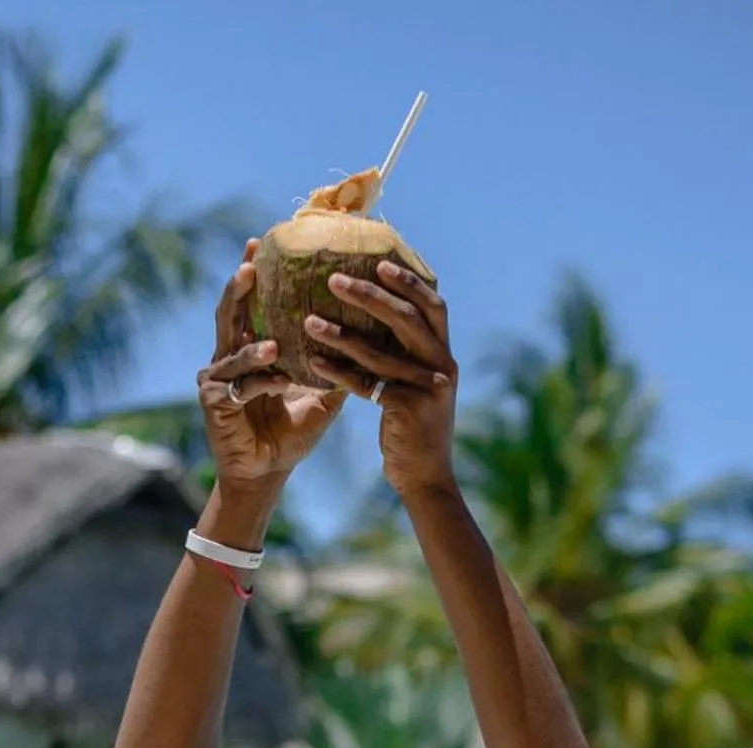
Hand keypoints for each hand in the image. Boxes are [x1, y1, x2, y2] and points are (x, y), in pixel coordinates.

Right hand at [199, 242, 345, 493]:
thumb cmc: (289, 433)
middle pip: (229, 314)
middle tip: (250, 263)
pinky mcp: (214, 403)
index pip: (249, 305)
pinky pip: (241, 385)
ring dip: (253, 338)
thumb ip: (334, 365)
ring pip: (232, 348)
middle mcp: (227, 358)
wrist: (266, 474)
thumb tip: (370, 335)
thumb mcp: (317, 395)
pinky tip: (278, 371)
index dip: (252, 274)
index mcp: (247, 349)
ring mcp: (216, 380)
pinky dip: (261, 377)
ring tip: (270, 329)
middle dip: (238, 288)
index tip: (260, 243)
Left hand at [305, 261, 457, 500]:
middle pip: (406, 318)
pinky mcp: (408, 409)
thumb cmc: (413, 432)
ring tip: (307, 319)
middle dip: (369, 295)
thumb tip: (375, 323)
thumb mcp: (415, 389)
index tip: (380, 262)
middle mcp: (441, 367)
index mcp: (444, 356)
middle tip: (334, 279)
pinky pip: (365, 384)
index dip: (410, 282)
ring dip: (341, 332)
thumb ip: (404, 358)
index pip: (434, 306)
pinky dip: (337, 371)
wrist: (426, 480)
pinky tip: (312, 361)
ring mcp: (427, 388)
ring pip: (379, 351)